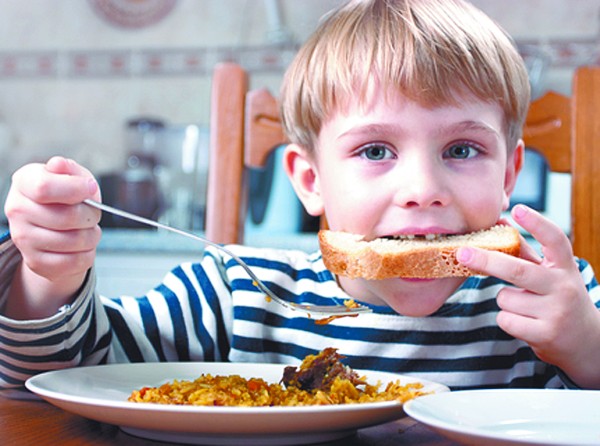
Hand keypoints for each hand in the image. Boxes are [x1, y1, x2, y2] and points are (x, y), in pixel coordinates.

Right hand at [4, 156, 101, 317]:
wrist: (54, 227)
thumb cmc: (66, 196)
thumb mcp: (72, 176)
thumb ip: (69, 170)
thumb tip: (59, 165)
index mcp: (24, 182)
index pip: (45, 188)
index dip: (76, 189)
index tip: (91, 188)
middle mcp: (17, 210)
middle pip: (67, 217)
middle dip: (91, 215)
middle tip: (92, 213)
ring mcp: (23, 238)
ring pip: (75, 241)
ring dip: (92, 235)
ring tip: (87, 228)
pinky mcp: (36, 262)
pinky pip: (76, 261)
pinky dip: (88, 253)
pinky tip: (82, 245)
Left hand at [456, 204, 599, 387]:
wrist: (586, 342)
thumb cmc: (559, 298)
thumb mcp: (551, 274)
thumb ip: (526, 251)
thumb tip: (499, 221)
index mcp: (565, 267)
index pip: (555, 240)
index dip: (537, 223)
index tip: (518, 209)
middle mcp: (563, 287)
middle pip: (517, 270)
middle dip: (486, 261)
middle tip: (462, 253)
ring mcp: (556, 312)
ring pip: (505, 297)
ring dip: (505, 300)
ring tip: (526, 307)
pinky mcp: (545, 334)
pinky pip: (505, 319)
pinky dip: (507, 320)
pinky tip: (526, 322)